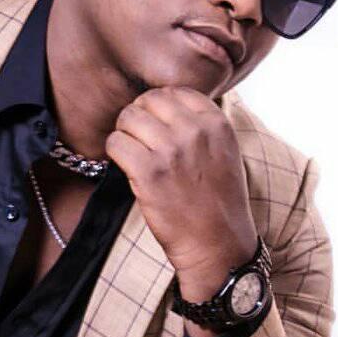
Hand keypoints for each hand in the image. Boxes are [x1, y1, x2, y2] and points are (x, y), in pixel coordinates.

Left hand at [105, 86, 257, 281]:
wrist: (217, 245)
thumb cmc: (217, 200)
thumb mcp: (222, 151)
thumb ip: (199, 124)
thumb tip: (163, 100)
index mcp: (216, 123)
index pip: (174, 91)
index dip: (158, 105)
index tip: (155, 124)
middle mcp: (195, 131)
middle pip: (147, 100)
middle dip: (138, 117)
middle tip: (140, 140)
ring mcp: (171, 150)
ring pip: (128, 118)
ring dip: (125, 135)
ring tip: (134, 155)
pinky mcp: (148, 172)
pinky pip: (115, 143)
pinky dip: (114, 152)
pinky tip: (126, 167)